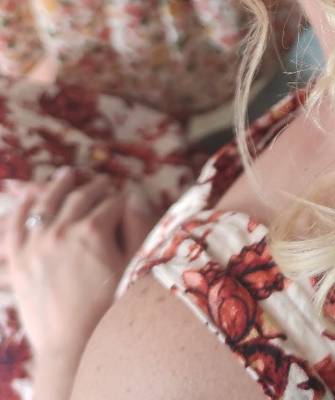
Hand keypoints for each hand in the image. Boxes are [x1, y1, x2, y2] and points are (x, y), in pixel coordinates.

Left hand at [2, 169, 154, 365]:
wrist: (72, 342)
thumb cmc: (110, 306)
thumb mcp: (133, 265)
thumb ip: (136, 226)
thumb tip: (133, 196)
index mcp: (93, 231)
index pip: (111, 202)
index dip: (121, 198)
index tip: (125, 198)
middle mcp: (61, 231)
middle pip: (80, 197)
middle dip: (95, 186)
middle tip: (103, 182)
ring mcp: (35, 244)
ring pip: (46, 203)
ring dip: (59, 185)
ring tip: (69, 174)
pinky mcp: (17, 259)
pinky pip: (17, 224)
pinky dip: (24, 206)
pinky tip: (32, 196)